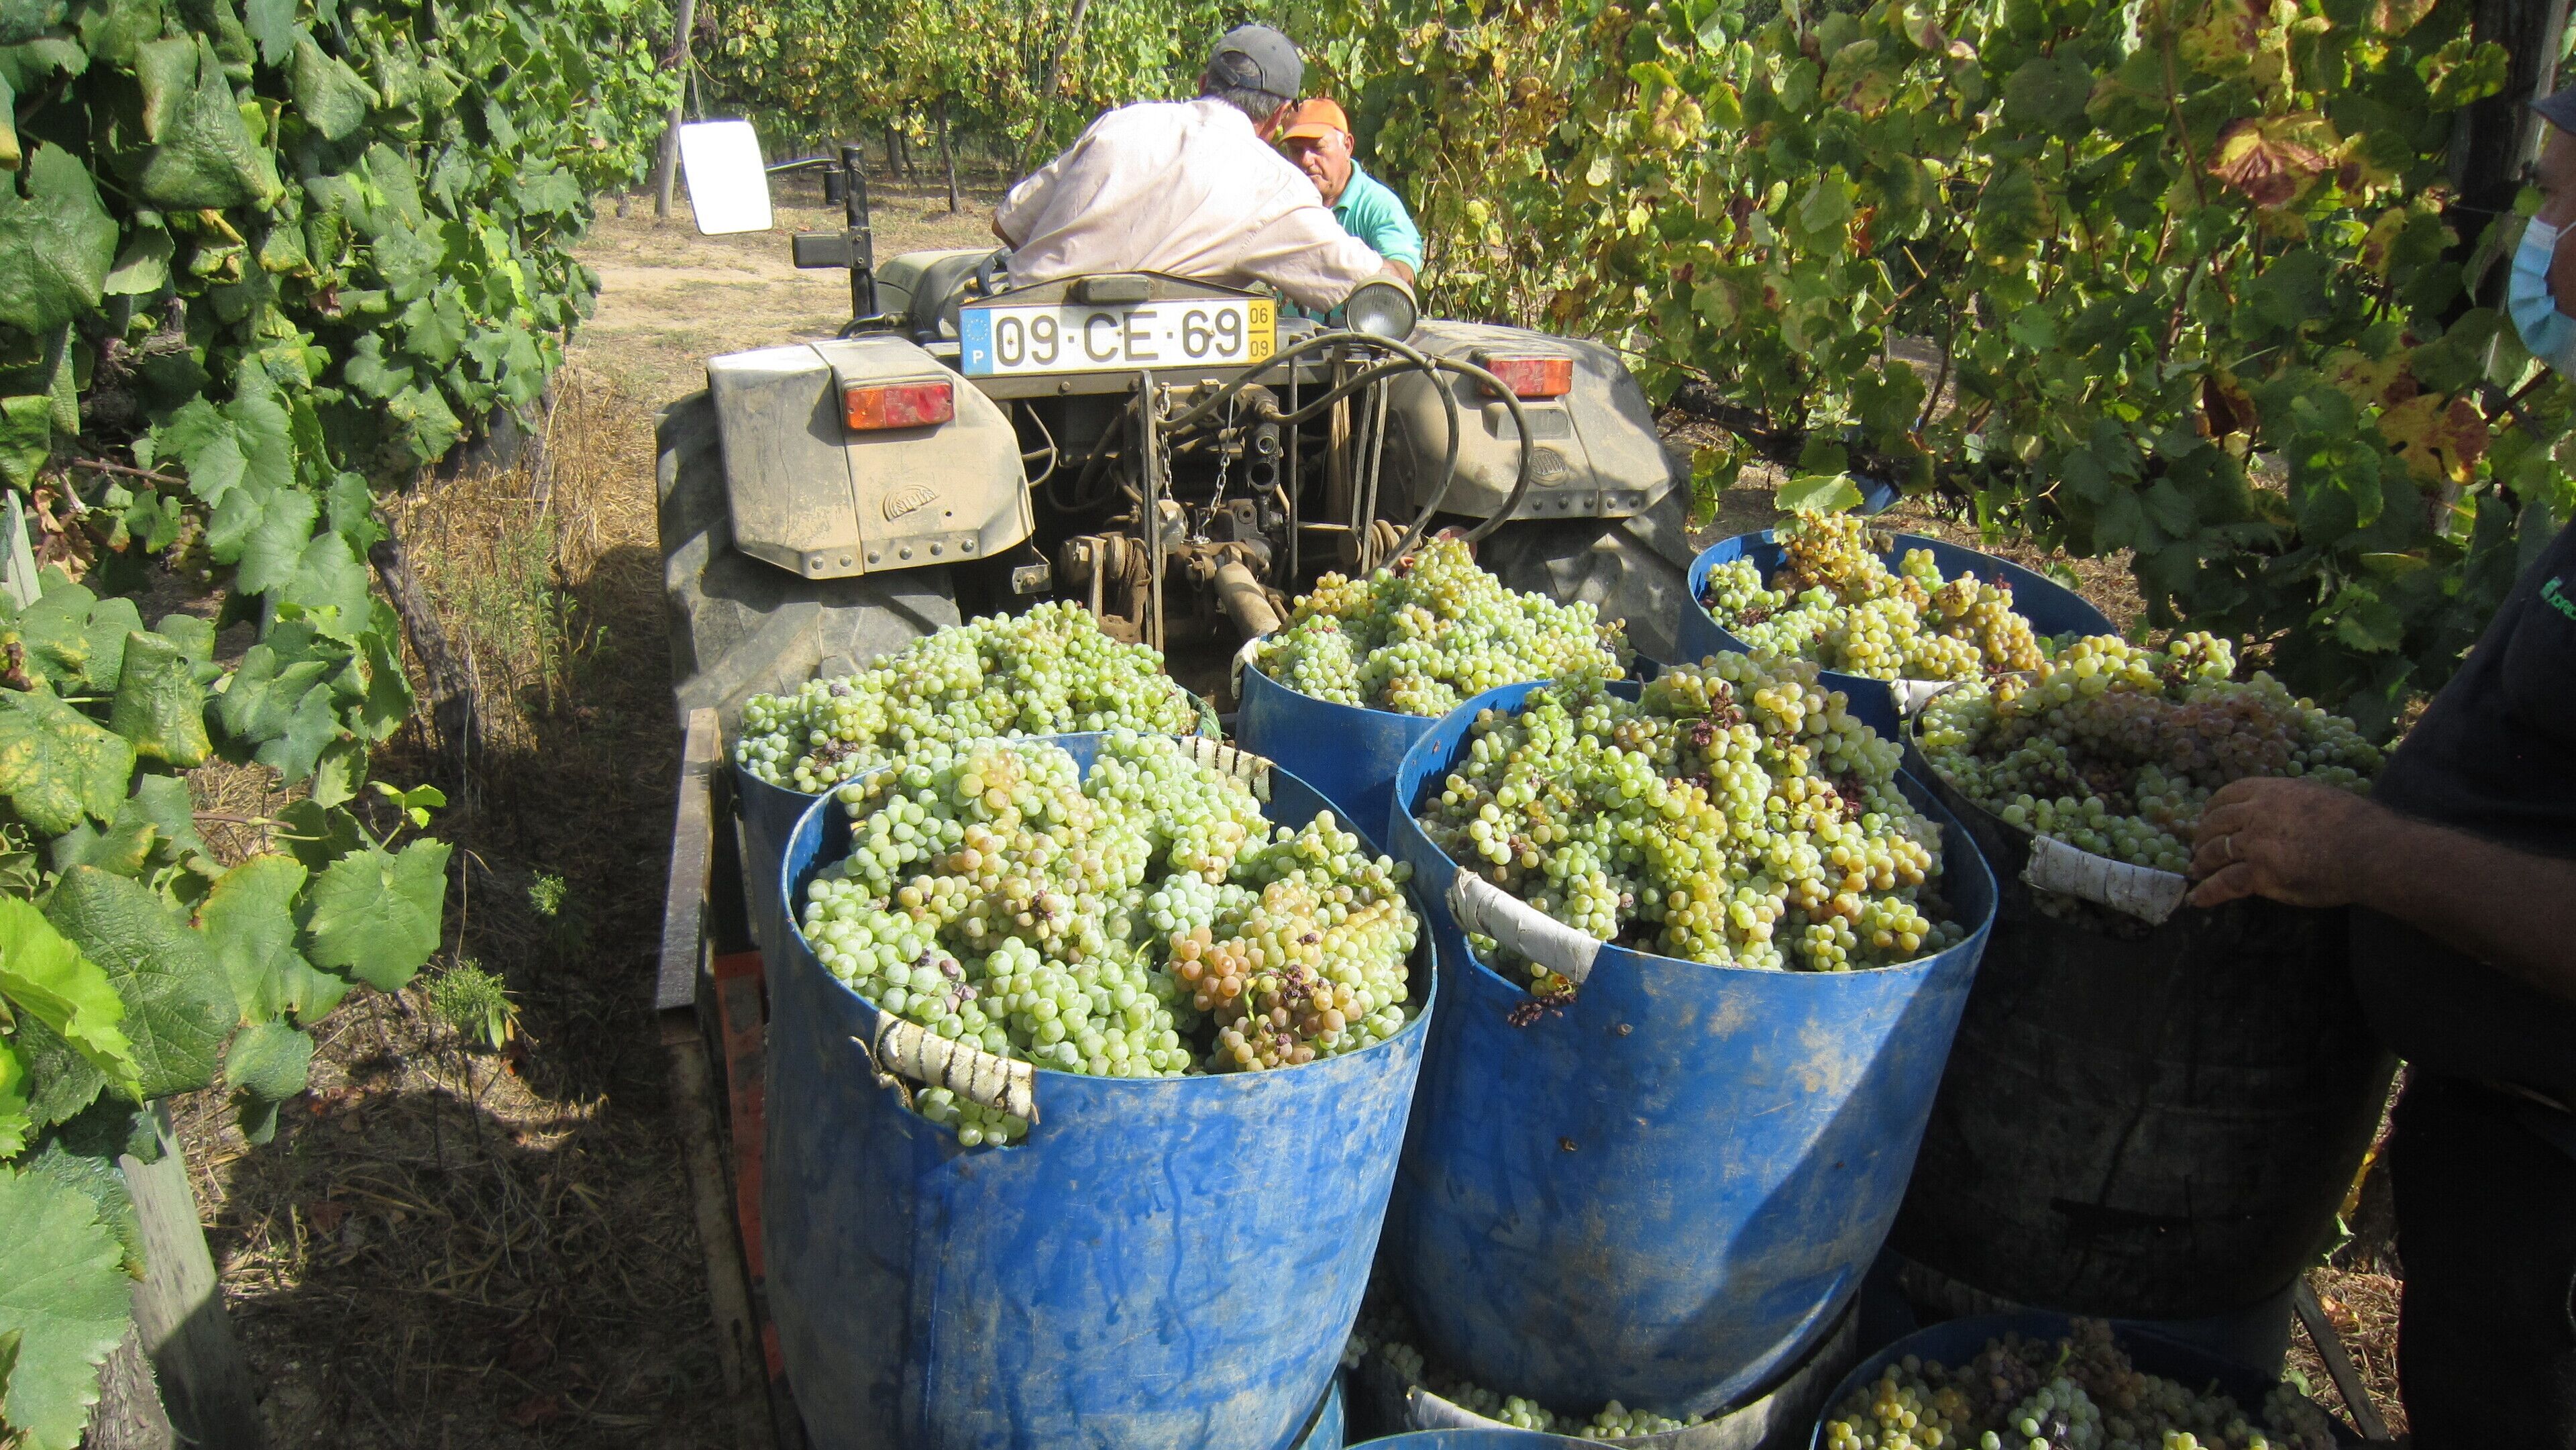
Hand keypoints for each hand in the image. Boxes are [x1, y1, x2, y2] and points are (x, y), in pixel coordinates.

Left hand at [2186, 777, 2388, 908]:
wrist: (2369, 849)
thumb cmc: (2355, 823)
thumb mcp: (2316, 795)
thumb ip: (2290, 801)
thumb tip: (2282, 807)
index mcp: (2271, 792)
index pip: (2229, 794)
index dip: (2213, 807)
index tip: (2207, 816)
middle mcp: (2256, 814)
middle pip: (2216, 824)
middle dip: (2204, 836)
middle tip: (2199, 847)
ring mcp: (2255, 844)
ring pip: (2215, 853)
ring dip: (2202, 862)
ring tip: (2196, 870)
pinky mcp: (2260, 873)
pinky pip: (2225, 883)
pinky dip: (2207, 892)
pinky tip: (2196, 899)